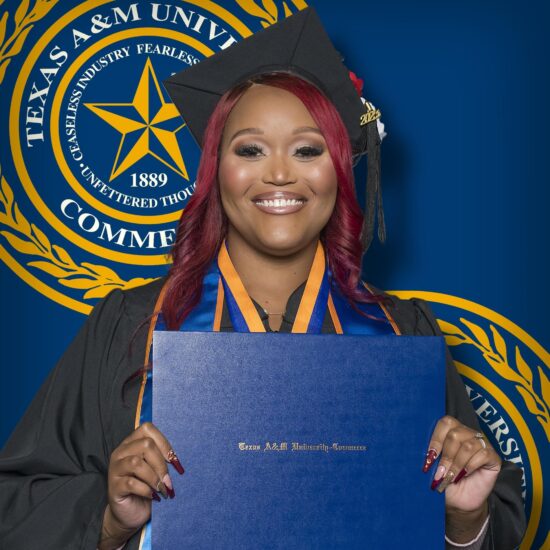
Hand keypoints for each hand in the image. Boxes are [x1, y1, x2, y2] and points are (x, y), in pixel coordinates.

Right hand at [99, 422, 184, 547]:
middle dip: (161, 464)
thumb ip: (161, 458)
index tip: (173, 461)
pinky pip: (131, 483)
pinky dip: (146, 490)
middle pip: (145, 444)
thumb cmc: (147, 487)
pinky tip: (153, 496)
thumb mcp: (155, 469)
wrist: (131, 513)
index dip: (164, 443)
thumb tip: (176, 459)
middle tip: (168, 481)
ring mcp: (115, 468)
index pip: (148, 429)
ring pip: (136, 462)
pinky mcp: (113, 487)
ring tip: (162, 489)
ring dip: (154, 477)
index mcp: (132, 442)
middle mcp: (121, 452)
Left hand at [423, 415, 500, 513]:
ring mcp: (482, 444)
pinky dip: (470, 466)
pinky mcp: (493, 457)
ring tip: (450, 477)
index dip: (436, 439)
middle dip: (446, 456)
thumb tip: (423, 450)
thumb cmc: (444, 479)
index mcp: (452, 430)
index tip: (429, 458)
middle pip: (455, 434)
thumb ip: (430, 454)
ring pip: (468, 446)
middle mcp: (468, 433)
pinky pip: (483, 454)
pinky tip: (464, 475)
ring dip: (457, 464)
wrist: (459, 501)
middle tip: (440, 473)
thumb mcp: (433, 466)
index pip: (446, 423)